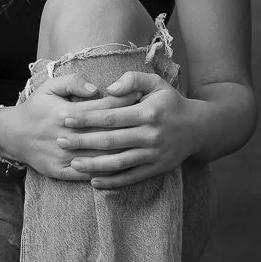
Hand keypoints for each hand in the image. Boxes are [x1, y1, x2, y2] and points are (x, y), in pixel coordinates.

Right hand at [7, 73, 141, 180]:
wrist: (12, 136)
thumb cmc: (36, 108)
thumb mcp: (49, 87)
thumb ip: (72, 82)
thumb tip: (96, 88)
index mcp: (65, 113)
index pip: (102, 107)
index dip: (123, 101)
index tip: (141, 95)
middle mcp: (66, 136)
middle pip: (106, 131)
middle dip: (129, 124)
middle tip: (150, 118)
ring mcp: (64, 156)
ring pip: (100, 155)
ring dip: (123, 149)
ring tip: (142, 140)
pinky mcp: (61, 171)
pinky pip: (89, 173)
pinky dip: (107, 170)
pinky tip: (124, 164)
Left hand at [55, 71, 196, 188]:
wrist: (199, 128)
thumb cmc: (170, 102)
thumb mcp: (156, 83)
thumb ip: (132, 80)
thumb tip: (109, 89)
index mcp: (147, 112)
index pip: (111, 116)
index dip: (87, 118)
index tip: (67, 119)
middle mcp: (151, 134)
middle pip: (111, 140)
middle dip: (83, 142)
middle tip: (61, 141)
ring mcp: (154, 154)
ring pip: (119, 162)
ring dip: (94, 165)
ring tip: (73, 163)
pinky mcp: (156, 168)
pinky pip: (131, 177)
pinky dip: (112, 182)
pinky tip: (94, 181)